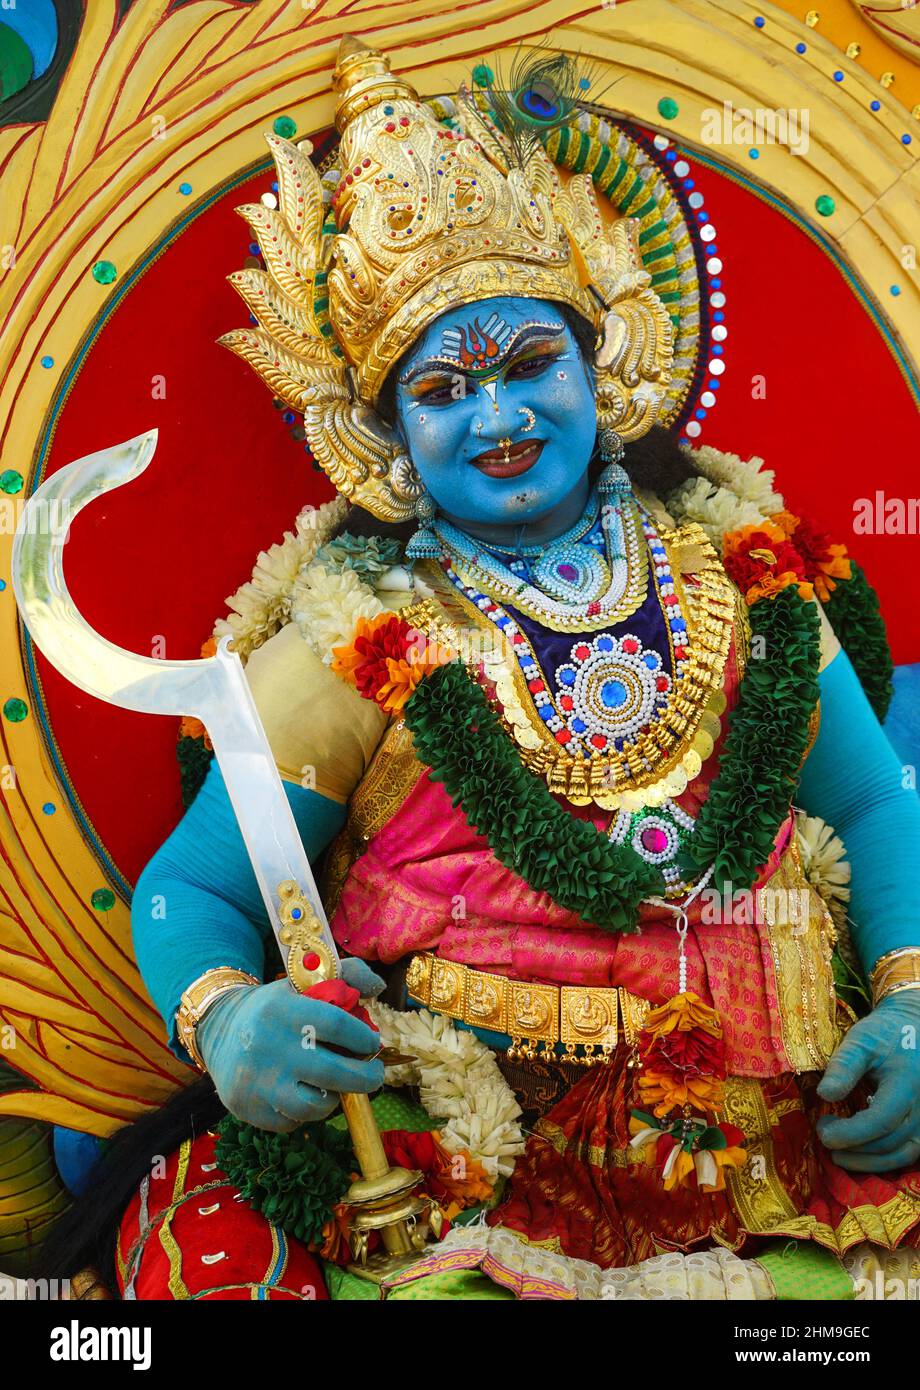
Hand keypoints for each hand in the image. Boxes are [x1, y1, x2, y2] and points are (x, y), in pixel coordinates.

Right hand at [197, 957, 385, 1132]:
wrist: (219, 1029)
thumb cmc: (275, 1006)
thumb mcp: (303, 982)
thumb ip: (345, 975)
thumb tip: (378, 986)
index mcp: (282, 1010)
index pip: (337, 1025)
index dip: (363, 1038)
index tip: (372, 1044)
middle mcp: (266, 1046)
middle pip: (331, 1073)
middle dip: (365, 1078)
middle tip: (374, 1075)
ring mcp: (255, 1082)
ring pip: (314, 1106)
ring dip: (335, 1098)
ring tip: (336, 1085)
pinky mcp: (248, 1109)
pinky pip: (293, 1122)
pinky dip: (306, 1112)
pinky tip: (305, 1093)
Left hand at [816, 993, 919, 1171]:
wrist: (912, 1029)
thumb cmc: (884, 1034)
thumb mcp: (860, 1041)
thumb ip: (844, 1067)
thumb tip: (824, 1095)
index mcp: (907, 1084)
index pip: (880, 1121)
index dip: (849, 1133)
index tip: (822, 1130)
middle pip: (889, 1142)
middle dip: (853, 1147)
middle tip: (823, 1136)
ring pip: (901, 1154)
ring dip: (868, 1162)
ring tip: (838, 1156)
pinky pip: (907, 1153)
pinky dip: (883, 1160)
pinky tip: (859, 1154)